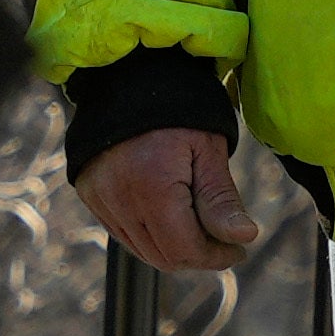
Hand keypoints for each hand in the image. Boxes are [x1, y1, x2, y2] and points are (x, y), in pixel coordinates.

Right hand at [77, 122, 267, 273]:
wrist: (130, 78)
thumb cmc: (180, 111)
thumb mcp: (209, 151)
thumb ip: (222, 200)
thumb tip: (244, 238)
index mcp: (151, 185)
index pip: (184, 249)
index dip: (215, 257)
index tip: (238, 251)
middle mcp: (119, 197)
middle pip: (162, 256)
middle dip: (197, 256)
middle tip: (223, 241)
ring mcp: (100, 198)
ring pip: (142, 250)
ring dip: (174, 248)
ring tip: (200, 227)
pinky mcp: (90, 195)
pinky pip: (123, 233)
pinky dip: (150, 235)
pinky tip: (171, 217)